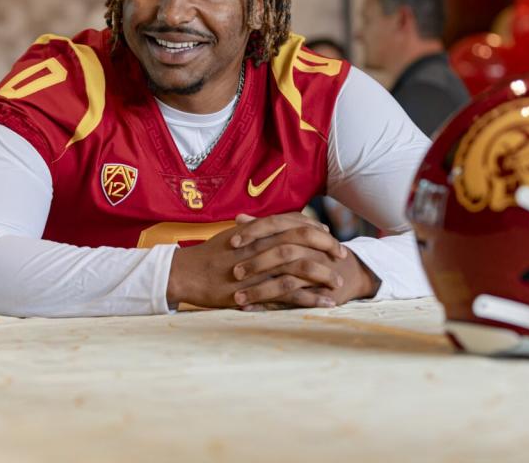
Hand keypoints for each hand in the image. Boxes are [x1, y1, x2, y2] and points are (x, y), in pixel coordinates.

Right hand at [166, 212, 326, 308]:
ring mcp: (258, 269)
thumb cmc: (211, 253)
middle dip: (326, 248)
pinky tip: (324, 303)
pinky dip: (309, 299)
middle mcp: (260, 245)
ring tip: (338, 284)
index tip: (331, 237)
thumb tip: (284, 225)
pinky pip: (288, 295)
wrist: (186, 272)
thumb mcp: (236, 234)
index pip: (295, 224)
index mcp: (257, 230)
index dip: (316, 230)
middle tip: (342, 257)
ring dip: (322, 276)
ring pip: (299, 269)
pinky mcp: (255, 291)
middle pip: (302, 242)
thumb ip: (260, 229)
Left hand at [230, 214, 379, 309]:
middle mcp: (311, 250)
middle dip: (257, 264)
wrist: (347, 274)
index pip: (276, 226)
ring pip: (287, 280)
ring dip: (260, 290)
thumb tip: (239, 218)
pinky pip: (292, 301)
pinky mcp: (318, 294)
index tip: (232, 241)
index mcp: (302, 233)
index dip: (255, 232)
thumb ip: (266, 228)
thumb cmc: (312, 253)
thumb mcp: (292, 237)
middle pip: (283, 253)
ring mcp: (316, 273)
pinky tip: (250, 309)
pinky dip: (270, 306)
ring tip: (237, 297)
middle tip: (234, 272)